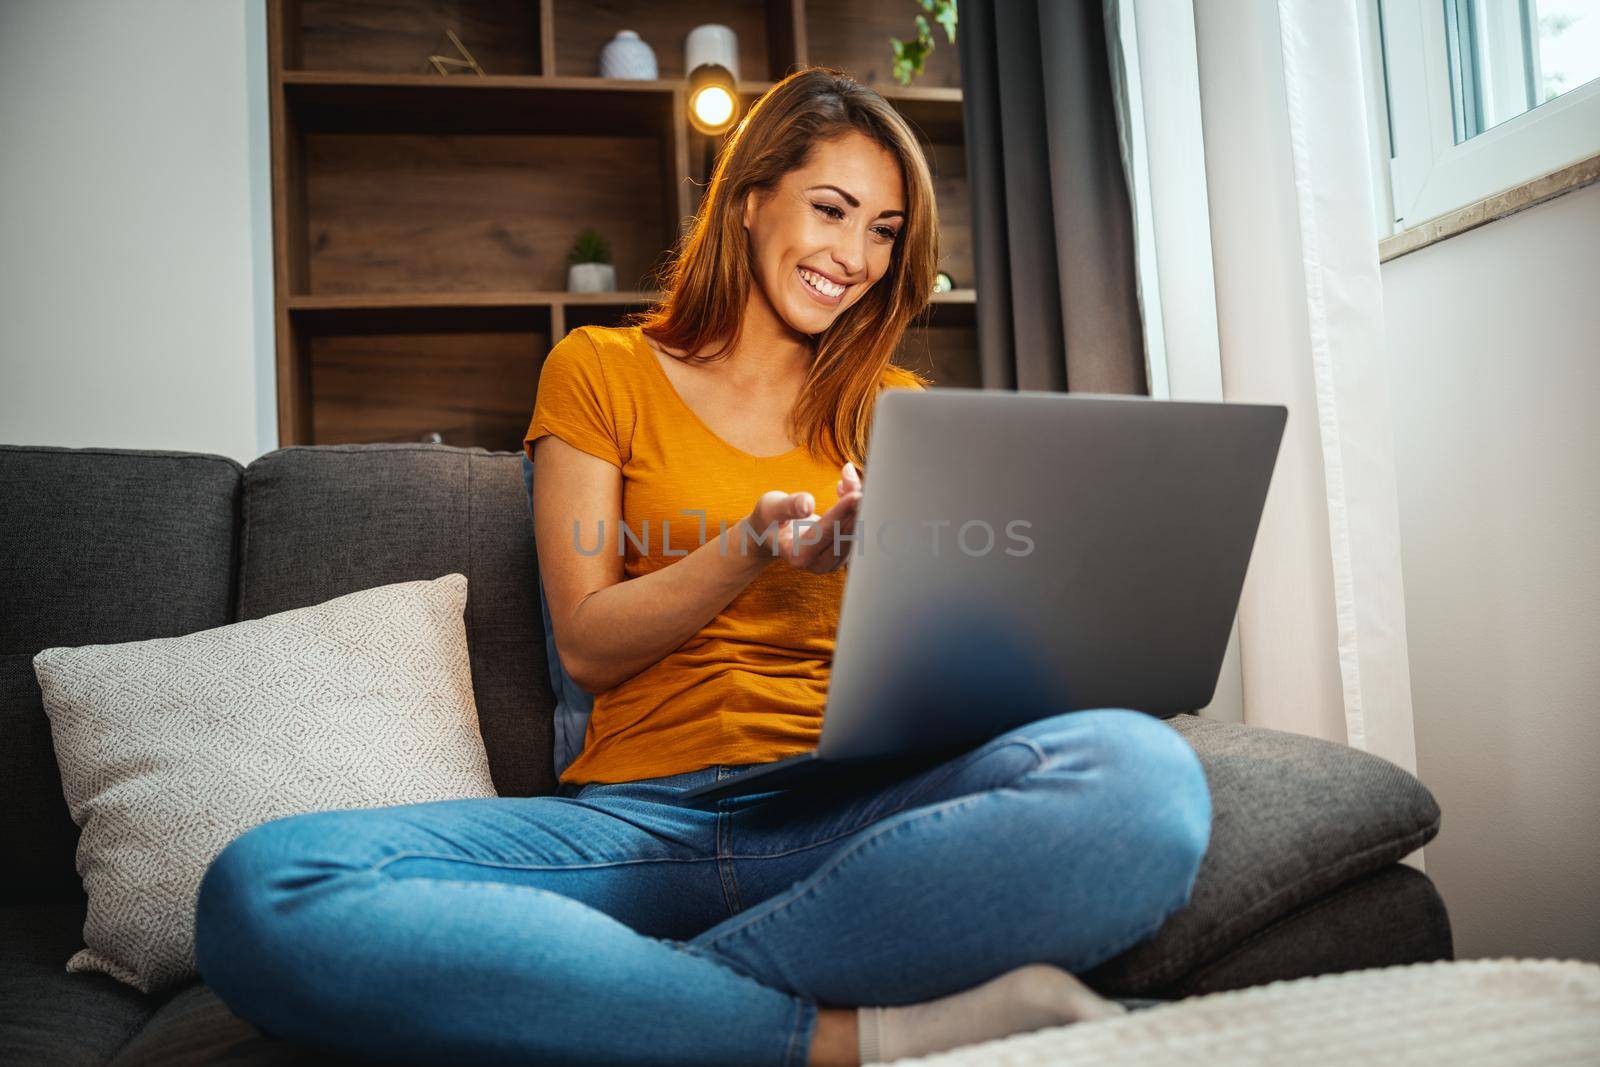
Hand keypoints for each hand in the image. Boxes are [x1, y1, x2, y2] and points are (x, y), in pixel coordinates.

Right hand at [737, 462, 863, 573]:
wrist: (771, 533)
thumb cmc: (770, 519)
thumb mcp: (771, 508)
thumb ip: (789, 506)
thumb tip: (808, 505)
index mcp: (798, 556)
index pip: (825, 533)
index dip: (841, 513)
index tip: (856, 495)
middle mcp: (819, 563)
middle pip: (845, 535)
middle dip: (855, 508)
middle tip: (858, 482)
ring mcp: (833, 561)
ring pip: (855, 531)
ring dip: (857, 504)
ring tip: (848, 478)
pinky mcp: (843, 552)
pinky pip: (856, 529)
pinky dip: (856, 507)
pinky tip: (846, 486)